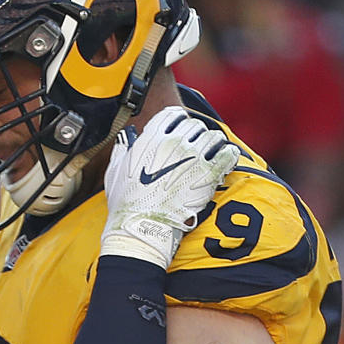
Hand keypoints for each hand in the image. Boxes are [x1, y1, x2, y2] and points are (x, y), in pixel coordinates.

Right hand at [101, 106, 239, 268]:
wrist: (143, 229)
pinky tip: (225, 162)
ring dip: (214, 145)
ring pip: (214, 137)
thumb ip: (122, 149)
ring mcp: (193, 158)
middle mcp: (174, 143)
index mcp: (151, 138)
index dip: (178, 121)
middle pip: (194, 125)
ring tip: (212, 154)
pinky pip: (228, 154)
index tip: (180, 130)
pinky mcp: (209, 175)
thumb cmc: (126, 205)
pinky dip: (229, 155)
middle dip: (196, 135)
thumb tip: (129, 136)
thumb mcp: (114, 172)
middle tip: (195, 148)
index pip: (173, 115)